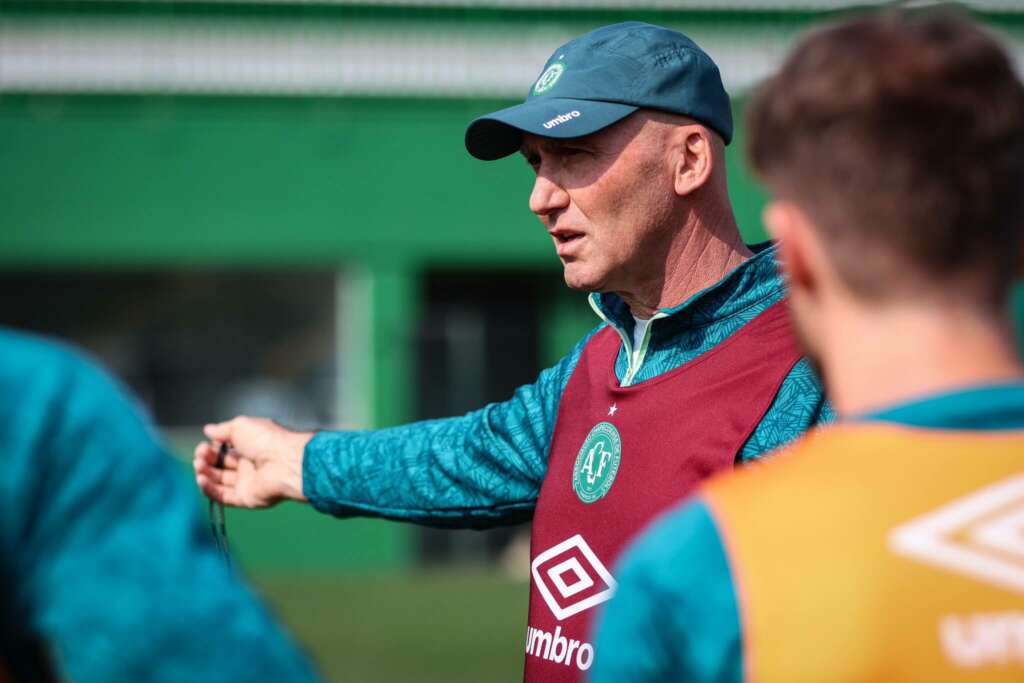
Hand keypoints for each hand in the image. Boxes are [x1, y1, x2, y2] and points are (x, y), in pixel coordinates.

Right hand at [193, 416, 313, 507]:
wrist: (284, 463)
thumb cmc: (266, 440)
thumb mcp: (241, 426)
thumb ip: (222, 430)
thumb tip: (208, 429)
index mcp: (251, 447)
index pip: (225, 450)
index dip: (211, 448)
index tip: (203, 445)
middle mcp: (249, 465)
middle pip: (220, 465)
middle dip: (206, 459)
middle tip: (200, 455)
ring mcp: (248, 482)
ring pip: (219, 481)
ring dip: (205, 473)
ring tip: (199, 465)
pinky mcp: (246, 498)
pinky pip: (223, 496)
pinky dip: (209, 489)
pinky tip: (201, 479)